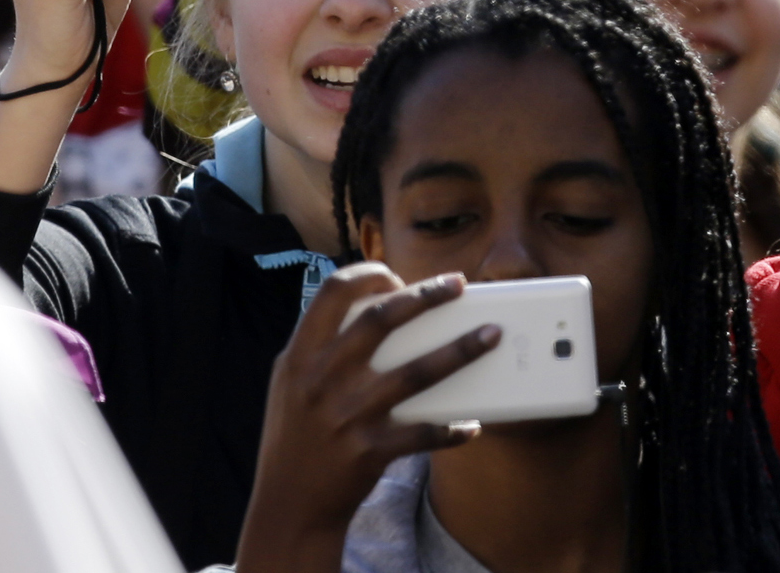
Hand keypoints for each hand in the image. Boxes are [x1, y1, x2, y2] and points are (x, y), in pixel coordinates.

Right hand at [236, 264, 496, 572]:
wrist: (289, 505)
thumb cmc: (295, 437)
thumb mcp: (290, 384)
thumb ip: (321, 348)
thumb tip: (375, 312)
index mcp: (299, 355)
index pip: (333, 292)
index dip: (367, 275)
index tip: (395, 276)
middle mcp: (322, 379)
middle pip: (383, 320)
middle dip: (427, 295)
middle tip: (459, 284)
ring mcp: (348, 415)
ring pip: (416, 372)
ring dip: (460, 351)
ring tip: (490, 335)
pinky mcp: (370, 451)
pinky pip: (423, 433)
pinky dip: (451, 428)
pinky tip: (471, 425)